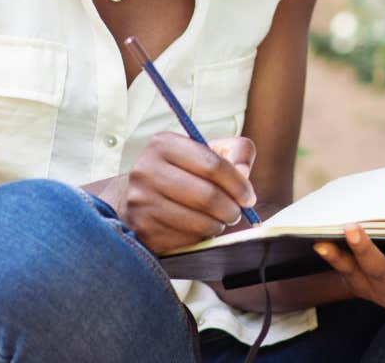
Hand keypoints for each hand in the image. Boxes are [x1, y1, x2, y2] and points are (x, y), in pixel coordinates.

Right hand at [108, 132, 256, 254]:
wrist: (136, 195)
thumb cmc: (181, 170)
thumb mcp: (206, 150)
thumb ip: (235, 151)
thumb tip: (244, 171)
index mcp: (164, 144)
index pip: (212, 164)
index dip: (238, 183)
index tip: (248, 196)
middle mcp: (146, 170)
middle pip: (206, 196)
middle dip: (231, 208)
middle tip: (236, 212)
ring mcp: (141, 202)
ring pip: (197, 222)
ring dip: (217, 225)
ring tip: (219, 220)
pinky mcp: (142, 230)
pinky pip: (184, 241)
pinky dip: (200, 238)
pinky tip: (199, 229)